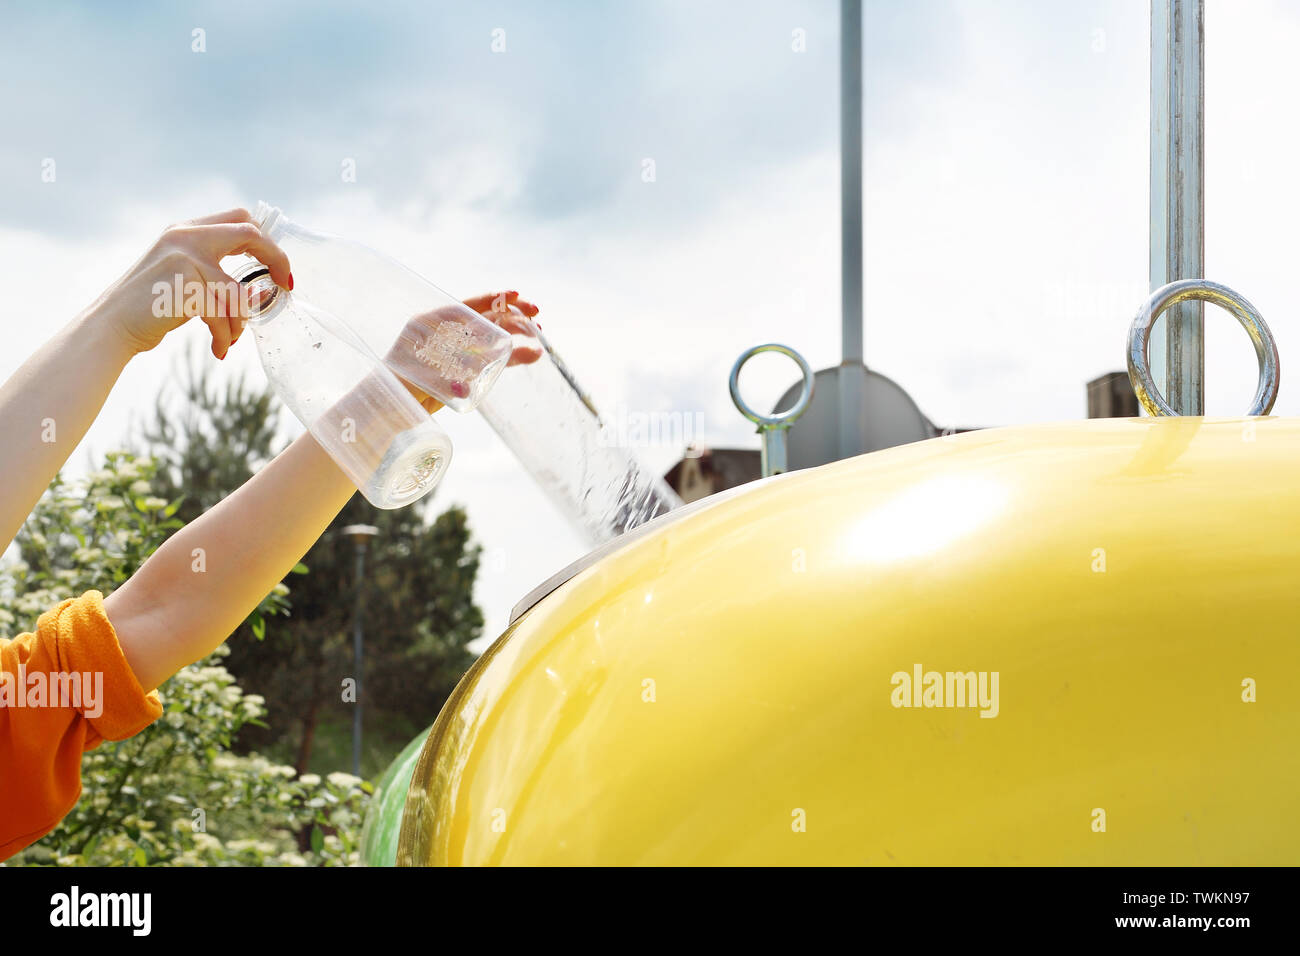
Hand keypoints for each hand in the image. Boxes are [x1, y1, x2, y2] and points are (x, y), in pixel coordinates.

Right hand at [92, 208, 291, 359]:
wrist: (111, 325)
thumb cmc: (150, 306)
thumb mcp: (181, 273)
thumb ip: (213, 268)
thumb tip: (260, 287)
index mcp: (186, 230)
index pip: (240, 218)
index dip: (267, 240)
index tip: (279, 267)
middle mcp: (185, 237)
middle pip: (250, 234)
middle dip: (276, 260)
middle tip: (284, 287)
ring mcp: (185, 259)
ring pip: (240, 291)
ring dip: (241, 321)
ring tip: (231, 337)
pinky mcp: (185, 287)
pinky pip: (225, 315)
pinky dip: (226, 336)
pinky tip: (219, 349)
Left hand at [406, 290, 543, 412]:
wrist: (389, 411)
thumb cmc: (398, 388)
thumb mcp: (420, 379)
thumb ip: (446, 379)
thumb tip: (464, 386)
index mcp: (431, 322)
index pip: (467, 305)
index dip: (492, 300)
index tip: (515, 295)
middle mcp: (447, 333)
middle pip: (484, 317)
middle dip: (512, 314)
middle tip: (537, 315)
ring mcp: (458, 351)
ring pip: (492, 336)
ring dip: (516, 333)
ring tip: (539, 334)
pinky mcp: (466, 369)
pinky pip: (492, 358)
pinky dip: (510, 355)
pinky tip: (529, 354)